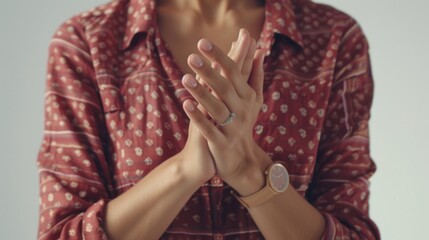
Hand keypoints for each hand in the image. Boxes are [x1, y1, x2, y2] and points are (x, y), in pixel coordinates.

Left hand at [181, 29, 271, 194]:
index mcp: (247, 97)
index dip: (220, 56)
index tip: (204, 42)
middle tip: (192, 56)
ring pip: (216, 109)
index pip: (235, 72)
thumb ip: (256, 75)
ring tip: (185, 78)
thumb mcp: (254, 100)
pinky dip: (198, 118)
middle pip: (225, 88)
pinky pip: (209, 130)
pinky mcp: (221, 143)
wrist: (242, 160)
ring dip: (201, 93)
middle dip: (209, 71)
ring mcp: (232, 128)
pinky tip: (185, 105)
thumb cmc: (244, 123)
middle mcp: (242, 111)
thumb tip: (259, 50)